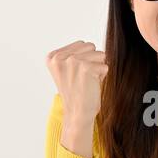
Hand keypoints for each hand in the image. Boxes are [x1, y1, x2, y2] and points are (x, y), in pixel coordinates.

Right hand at [46, 40, 107, 155]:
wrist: (77, 114)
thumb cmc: (77, 92)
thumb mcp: (68, 69)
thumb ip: (75, 54)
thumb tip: (92, 44)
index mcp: (52, 56)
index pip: (81, 44)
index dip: (84, 60)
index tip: (75, 75)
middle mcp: (59, 57)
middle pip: (91, 46)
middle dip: (92, 62)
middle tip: (82, 79)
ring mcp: (72, 61)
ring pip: (100, 55)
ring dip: (98, 69)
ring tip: (87, 82)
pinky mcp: (85, 68)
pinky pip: (105, 66)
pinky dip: (102, 77)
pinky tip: (91, 86)